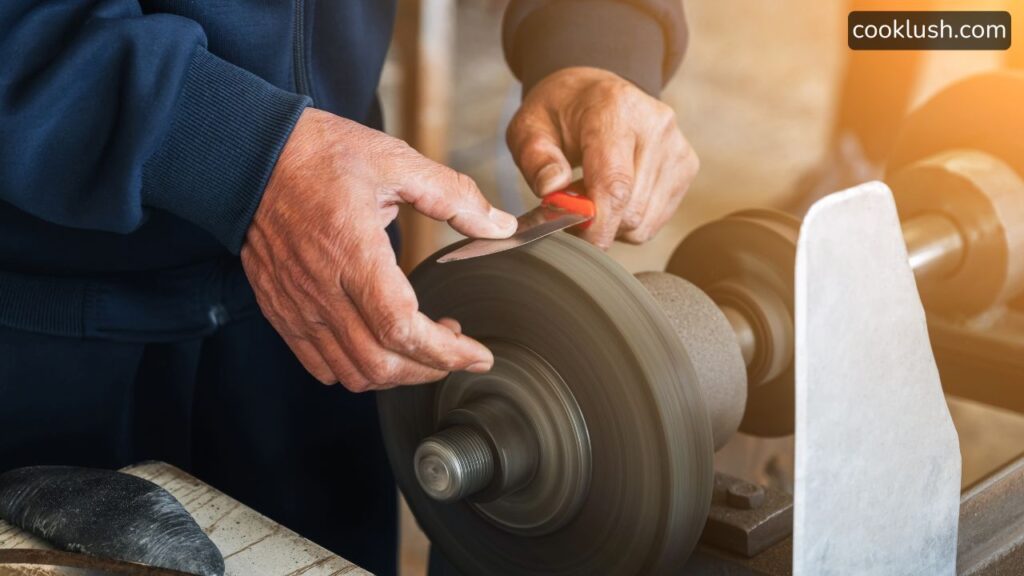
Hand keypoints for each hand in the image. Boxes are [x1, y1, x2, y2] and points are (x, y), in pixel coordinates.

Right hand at [242, 108, 516, 390]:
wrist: (250, 154)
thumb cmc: (321, 155)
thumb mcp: (396, 161)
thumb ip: (453, 196)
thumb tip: (501, 226)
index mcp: (353, 252)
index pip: (402, 328)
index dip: (446, 353)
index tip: (478, 355)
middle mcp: (322, 289)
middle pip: (380, 364)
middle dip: (429, 370)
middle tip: (457, 351)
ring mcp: (297, 305)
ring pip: (351, 373)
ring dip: (396, 374)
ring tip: (422, 347)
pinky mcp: (281, 310)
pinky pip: (318, 364)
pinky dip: (356, 371)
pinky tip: (379, 346)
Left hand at [507, 67, 698, 247]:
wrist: (595, 91)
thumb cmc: (560, 112)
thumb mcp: (529, 127)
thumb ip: (536, 160)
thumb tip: (552, 189)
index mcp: (615, 110)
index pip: (615, 183)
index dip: (597, 223)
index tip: (576, 239)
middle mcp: (655, 125)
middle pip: (630, 209)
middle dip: (597, 222)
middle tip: (572, 205)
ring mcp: (676, 146)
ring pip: (643, 222)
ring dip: (612, 223)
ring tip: (593, 193)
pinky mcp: (686, 166)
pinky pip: (654, 220)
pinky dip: (629, 220)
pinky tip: (615, 194)